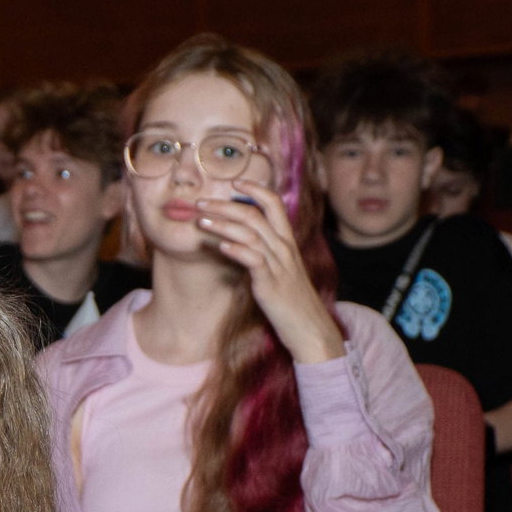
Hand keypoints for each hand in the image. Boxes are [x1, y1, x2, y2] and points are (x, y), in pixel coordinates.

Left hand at [192, 191, 344, 364]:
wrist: (310, 330)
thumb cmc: (291, 302)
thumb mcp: (279, 272)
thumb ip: (264, 254)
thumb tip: (239, 242)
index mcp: (286, 243)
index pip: (274, 204)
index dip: (255, 190)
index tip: (234, 182)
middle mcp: (284, 249)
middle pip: (255, 215)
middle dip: (226, 205)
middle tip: (201, 202)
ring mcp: (279, 266)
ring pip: (251, 234)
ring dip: (223, 225)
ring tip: (201, 221)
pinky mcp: (271, 285)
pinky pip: (255, 261)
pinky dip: (237, 251)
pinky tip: (220, 247)